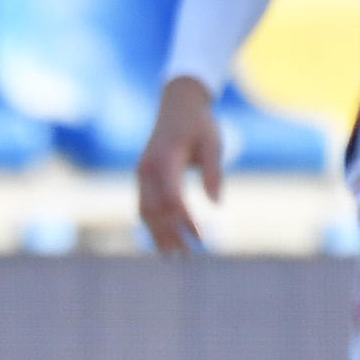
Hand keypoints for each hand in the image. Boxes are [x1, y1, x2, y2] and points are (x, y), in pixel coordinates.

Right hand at [137, 76, 224, 256]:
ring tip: (173, 255)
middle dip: (169, 235)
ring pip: (144, 211)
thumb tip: (217, 205)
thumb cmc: (199, 123)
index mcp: (164, 160)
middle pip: (153, 211)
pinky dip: (154, 224)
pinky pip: (144, 204)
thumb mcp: (213, 144)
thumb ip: (214, 173)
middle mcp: (146, 169)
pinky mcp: (143, 177)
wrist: (178, 104)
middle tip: (187, 256)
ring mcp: (141, 173)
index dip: (186, 221)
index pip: (172, 199)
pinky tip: (166, 238)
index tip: (203, 237)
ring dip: (158, 234)